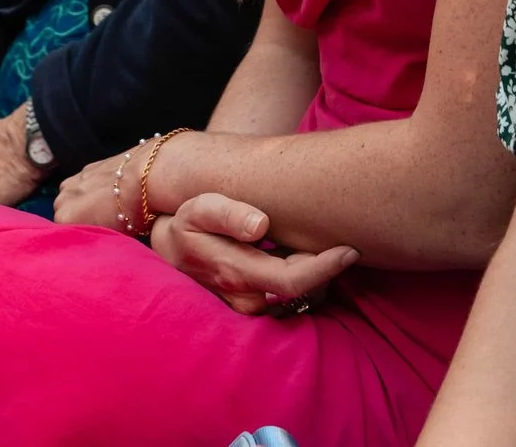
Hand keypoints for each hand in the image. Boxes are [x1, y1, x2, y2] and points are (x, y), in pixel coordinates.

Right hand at [52, 144, 142, 232]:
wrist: (146, 176)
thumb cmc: (130, 213)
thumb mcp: (110, 238)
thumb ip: (93, 239)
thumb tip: (94, 241)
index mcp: (64, 218)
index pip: (65, 236)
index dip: (81, 239)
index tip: (96, 241)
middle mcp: (62, 199)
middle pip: (65, 217)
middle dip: (79, 222)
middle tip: (102, 226)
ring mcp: (73, 181)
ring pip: (71, 200)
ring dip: (82, 204)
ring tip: (106, 208)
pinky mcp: (86, 168)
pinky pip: (82, 185)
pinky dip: (91, 190)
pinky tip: (110, 192)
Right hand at [152, 193, 358, 315]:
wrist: (165, 250)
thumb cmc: (186, 224)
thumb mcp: (198, 209)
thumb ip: (227, 213)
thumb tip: (261, 224)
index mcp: (236, 273)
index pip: (292, 281)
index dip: (324, 268)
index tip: (349, 250)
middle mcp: (245, 298)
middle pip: (301, 294)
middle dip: (327, 272)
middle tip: (346, 243)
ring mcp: (248, 307)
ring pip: (297, 300)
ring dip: (316, 279)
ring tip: (325, 249)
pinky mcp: (250, 307)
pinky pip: (286, 300)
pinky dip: (302, 283)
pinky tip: (304, 259)